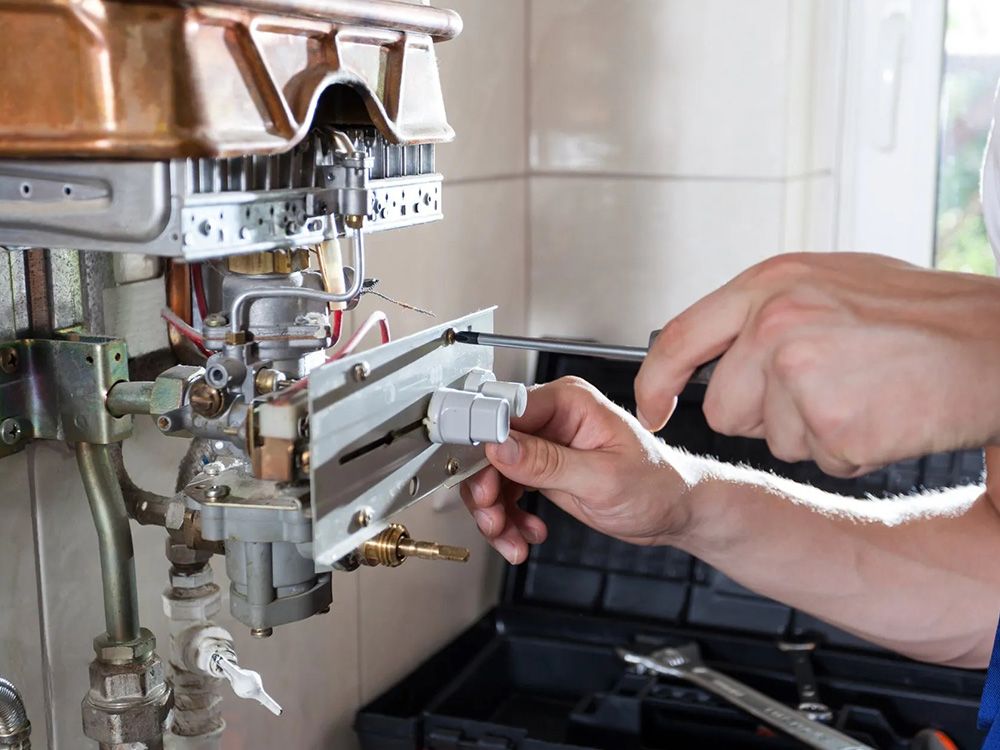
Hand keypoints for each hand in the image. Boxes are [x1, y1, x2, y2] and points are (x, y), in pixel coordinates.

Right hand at [460, 377, 693, 563]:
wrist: (674, 511)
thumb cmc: (656, 485)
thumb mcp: (601, 478)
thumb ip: (547, 462)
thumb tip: (501, 445)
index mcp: (568, 402)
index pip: (507, 412)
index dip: (485, 442)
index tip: (476, 475)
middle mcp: (551, 418)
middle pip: (491, 447)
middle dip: (487, 489)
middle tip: (493, 517)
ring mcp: (544, 445)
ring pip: (492, 475)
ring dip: (495, 512)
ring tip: (510, 537)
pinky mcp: (541, 471)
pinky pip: (505, 493)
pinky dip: (508, 519)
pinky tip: (524, 535)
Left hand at [636, 252, 999, 475]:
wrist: (999, 342)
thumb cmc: (923, 315)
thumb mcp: (831, 285)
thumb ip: (768, 312)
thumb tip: (718, 350)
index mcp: (771, 282)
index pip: (679, 339)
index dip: (657, 383)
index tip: (652, 410)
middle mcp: (776, 322)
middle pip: (724, 409)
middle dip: (768, 416)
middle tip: (834, 388)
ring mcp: (802, 371)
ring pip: (776, 441)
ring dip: (819, 433)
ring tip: (870, 392)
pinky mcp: (835, 422)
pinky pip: (824, 462)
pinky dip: (856, 453)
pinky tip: (890, 414)